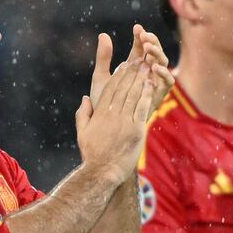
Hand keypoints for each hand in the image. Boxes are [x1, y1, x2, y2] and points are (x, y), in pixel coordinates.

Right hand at [76, 60, 154, 182]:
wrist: (102, 172)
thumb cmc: (91, 154)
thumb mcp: (82, 132)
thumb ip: (83, 114)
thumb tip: (85, 98)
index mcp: (100, 113)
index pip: (111, 89)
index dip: (119, 75)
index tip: (125, 65)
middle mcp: (112, 115)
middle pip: (124, 88)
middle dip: (132, 72)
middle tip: (140, 60)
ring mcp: (125, 122)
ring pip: (134, 95)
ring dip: (141, 80)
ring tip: (147, 68)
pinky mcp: (136, 130)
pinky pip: (142, 109)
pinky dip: (147, 95)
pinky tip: (151, 85)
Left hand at [90, 25, 173, 117]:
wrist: (105, 127)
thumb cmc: (103, 104)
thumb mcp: (101, 77)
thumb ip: (103, 57)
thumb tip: (102, 34)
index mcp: (133, 68)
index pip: (141, 47)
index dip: (140, 37)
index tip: (137, 28)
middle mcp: (146, 74)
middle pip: (154, 53)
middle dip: (151, 42)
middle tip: (144, 36)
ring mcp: (153, 85)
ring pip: (163, 64)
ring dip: (158, 54)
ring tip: (149, 48)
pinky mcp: (158, 97)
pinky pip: (168, 83)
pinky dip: (164, 73)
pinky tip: (154, 66)